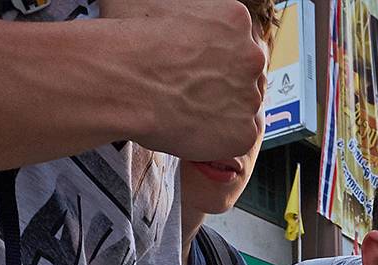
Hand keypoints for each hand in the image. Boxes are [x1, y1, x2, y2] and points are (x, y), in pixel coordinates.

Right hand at [106, 0, 267, 160]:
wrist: (125, 82)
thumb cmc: (134, 38)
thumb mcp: (159, 3)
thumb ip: (185, 11)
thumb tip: (177, 15)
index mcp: (236, 19)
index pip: (240, 43)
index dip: (219, 58)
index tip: (201, 66)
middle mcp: (252, 56)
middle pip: (246, 75)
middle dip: (225, 84)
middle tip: (195, 90)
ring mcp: (251, 97)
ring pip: (243, 107)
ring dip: (223, 111)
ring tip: (188, 108)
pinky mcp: (244, 133)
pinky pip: (238, 138)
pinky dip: (219, 138)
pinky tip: (194, 128)